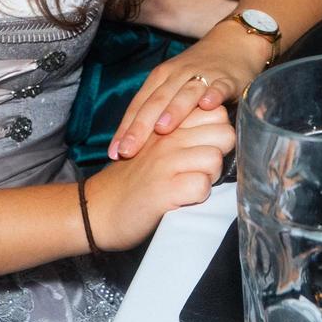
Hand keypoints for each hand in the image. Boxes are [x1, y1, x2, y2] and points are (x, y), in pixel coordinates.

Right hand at [83, 106, 233, 249]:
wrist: (98, 209)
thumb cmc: (134, 180)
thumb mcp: (155, 146)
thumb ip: (182, 133)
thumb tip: (221, 130)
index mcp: (165, 124)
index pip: (215, 111)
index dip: (218, 130)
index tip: (206, 147)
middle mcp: (166, 137)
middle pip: (223, 133)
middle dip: (220, 153)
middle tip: (201, 169)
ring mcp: (165, 162)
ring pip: (215, 158)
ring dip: (210, 176)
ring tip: (191, 184)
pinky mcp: (164, 189)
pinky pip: (202, 186)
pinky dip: (199, 197)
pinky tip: (183, 199)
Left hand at [110, 24, 265, 158]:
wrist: (232, 44)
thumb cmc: (197, 73)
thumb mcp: (173, 86)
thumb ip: (157, 110)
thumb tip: (136, 141)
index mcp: (161, 78)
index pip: (139, 104)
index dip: (125, 128)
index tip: (114, 152)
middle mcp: (177, 75)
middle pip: (156, 102)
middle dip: (141, 127)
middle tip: (129, 150)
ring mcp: (202, 76)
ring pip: (185, 94)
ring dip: (174, 111)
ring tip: (162, 130)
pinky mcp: (226, 79)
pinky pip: (218, 88)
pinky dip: (213, 95)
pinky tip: (207, 106)